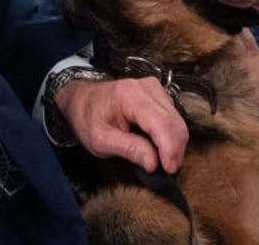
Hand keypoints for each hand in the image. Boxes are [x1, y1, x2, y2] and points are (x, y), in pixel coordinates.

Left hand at [54, 76, 188, 172]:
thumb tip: (154, 163)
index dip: (170, 149)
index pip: (162, 123)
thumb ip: (128, 149)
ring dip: (174, 144)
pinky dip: (170, 135)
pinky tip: (157, 145)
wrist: (81, 99)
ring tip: (160, 159)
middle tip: (166, 170)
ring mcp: (154, 88)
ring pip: (178, 121)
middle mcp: (146, 87)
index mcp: (129, 96)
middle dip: (175, 150)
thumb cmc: (87, 117)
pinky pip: (173, 117)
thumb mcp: (100, 140)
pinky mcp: (158, 94)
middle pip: (175, 123)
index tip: (169, 170)